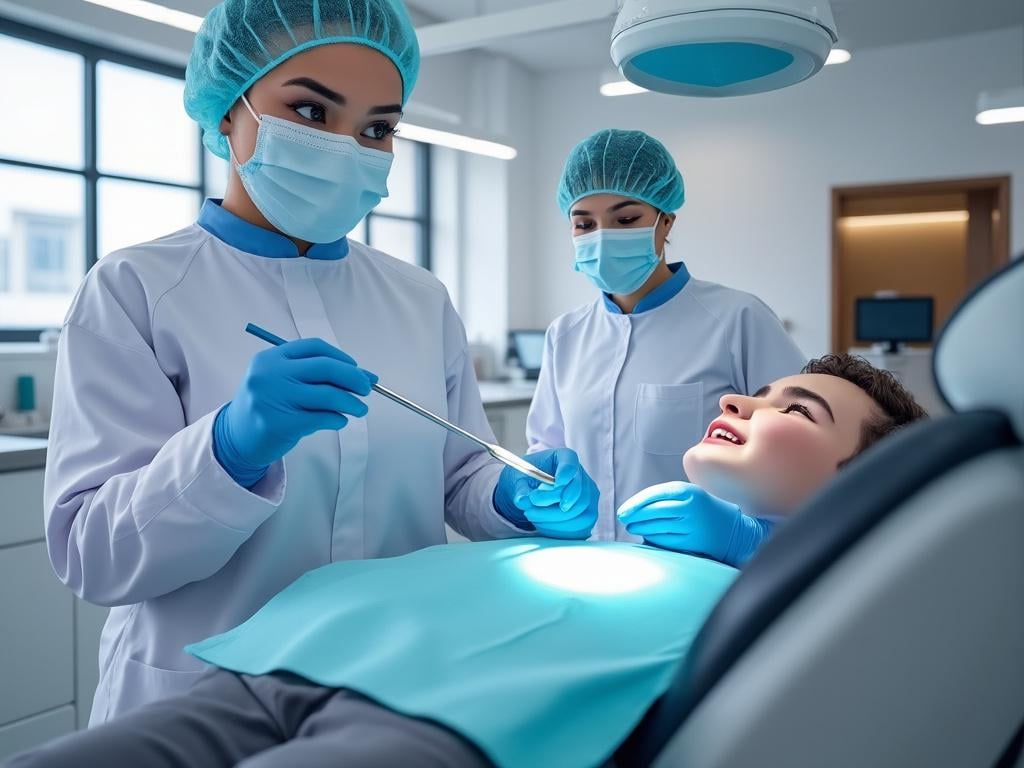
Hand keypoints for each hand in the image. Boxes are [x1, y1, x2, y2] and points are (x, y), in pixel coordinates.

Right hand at [215, 338, 375, 485]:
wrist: (237, 439)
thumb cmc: (268, 406)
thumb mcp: (283, 382)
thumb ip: (318, 376)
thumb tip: (367, 376)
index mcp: (271, 358)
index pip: (314, 348)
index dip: (341, 357)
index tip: (357, 370)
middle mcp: (270, 374)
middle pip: (326, 368)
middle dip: (354, 378)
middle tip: (367, 388)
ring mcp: (274, 398)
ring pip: (329, 395)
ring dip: (352, 403)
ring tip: (361, 409)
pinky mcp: (282, 424)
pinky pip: (323, 418)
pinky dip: (338, 419)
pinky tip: (340, 421)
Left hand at [493, 448, 598, 538]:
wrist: (531, 492)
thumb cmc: (526, 479)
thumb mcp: (518, 479)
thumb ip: (520, 489)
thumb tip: (522, 500)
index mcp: (563, 457)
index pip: (570, 462)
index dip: (566, 472)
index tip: (558, 482)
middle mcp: (580, 475)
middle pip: (576, 490)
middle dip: (553, 501)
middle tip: (531, 504)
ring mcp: (587, 495)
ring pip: (579, 511)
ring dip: (553, 518)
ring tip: (532, 514)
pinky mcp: (587, 513)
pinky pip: (580, 526)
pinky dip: (560, 529)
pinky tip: (543, 525)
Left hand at [617, 482, 770, 565]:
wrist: (732, 528)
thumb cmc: (702, 508)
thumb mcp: (688, 494)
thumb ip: (664, 497)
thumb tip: (634, 507)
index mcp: (687, 491)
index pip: (653, 495)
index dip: (635, 503)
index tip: (622, 511)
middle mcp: (689, 507)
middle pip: (653, 512)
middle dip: (635, 516)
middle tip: (624, 519)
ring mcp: (691, 526)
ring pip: (657, 528)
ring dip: (641, 528)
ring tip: (633, 527)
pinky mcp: (692, 542)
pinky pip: (665, 541)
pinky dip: (652, 539)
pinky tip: (646, 536)